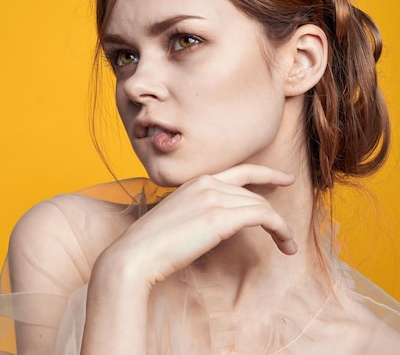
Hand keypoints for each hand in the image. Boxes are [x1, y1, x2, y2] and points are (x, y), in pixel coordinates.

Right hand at [99, 164, 297, 285]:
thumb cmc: (152, 244)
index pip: (237, 172)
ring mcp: (213, 197)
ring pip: (260, 205)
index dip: (264, 174)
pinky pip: (263, 216)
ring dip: (280, 226)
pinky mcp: (221, 217)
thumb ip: (198, 212)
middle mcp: (206, 183)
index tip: (283, 179)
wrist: (137, 254)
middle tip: (288, 214)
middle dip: (273, 199)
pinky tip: (286, 242)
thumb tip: (217, 222)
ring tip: (289, 245)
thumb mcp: (178, 219)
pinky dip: (280, 229)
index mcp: (193, 181)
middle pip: (251, 190)